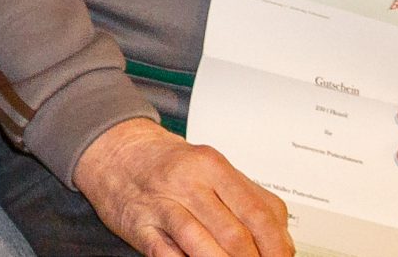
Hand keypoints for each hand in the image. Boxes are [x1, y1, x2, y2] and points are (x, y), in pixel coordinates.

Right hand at [73, 118, 291, 256]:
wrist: (115, 150)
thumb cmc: (170, 165)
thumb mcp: (213, 170)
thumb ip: (250, 201)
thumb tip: (282, 244)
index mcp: (212, 165)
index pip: (259, 214)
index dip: (277, 247)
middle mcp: (186, 182)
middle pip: (235, 235)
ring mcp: (160, 204)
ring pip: (202, 245)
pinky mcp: (138, 225)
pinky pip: (166, 255)